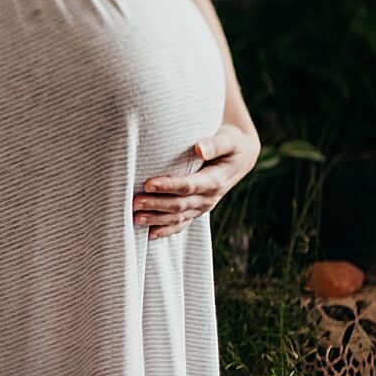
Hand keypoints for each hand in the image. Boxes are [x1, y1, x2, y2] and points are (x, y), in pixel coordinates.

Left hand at [132, 122, 258, 237]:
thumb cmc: (232, 144)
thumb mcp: (229, 140)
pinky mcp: (198, 210)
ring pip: (178, 218)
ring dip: (157, 219)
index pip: (189, 186)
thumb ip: (214, 144)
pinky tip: (149, 234)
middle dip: (156, 205)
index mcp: (215, 181)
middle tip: (134, 202)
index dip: (168, 186)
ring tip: (135, 218)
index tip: (148, 184)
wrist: (241, 157)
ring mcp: (203, 206)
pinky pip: (182, 224)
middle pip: (179, 205)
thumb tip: (199, 149)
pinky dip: (166, 230)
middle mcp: (209, 198)